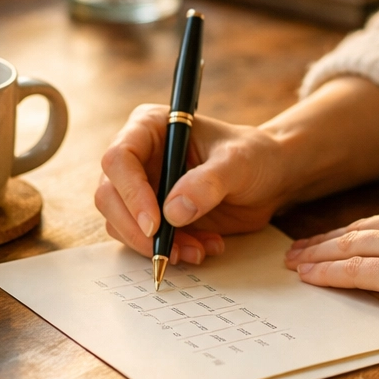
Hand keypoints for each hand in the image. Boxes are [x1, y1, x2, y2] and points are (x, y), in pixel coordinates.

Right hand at [95, 104, 287, 265]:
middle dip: (137, 229)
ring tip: (198, 249)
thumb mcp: (238, 162)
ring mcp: (143, 187)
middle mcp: (139, 156)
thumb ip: (208, 182)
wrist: (269, 177)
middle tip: (168, 250)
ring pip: (121, 223)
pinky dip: (169, 250)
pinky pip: (143, 240)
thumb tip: (173, 212)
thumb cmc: (254, 155)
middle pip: (109, 195)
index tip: (155, 223)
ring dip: (156, 245)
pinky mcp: (153, 215)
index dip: (131, 192)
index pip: (119, 158)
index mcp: (150, 127)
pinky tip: (202, 248)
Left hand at [284, 195, 378, 339]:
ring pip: (350, 246)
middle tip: (300, 247)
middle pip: (360, 229)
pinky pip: (354, 271)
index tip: (336, 237)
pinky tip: (309, 276)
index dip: (356, 231)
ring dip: (318, 254)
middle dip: (327, 240)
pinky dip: (327, 272)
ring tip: (294, 262)